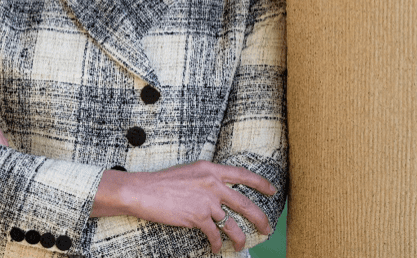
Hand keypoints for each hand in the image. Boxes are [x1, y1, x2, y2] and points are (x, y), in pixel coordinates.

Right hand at [92, 160, 273, 252]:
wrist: (145, 191)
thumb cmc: (164, 182)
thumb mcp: (190, 173)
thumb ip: (207, 180)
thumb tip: (220, 193)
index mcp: (211, 169)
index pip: (242, 174)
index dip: (260, 183)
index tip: (272, 190)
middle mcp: (212, 183)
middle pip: (245, 203)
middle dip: (260, 218)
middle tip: (268, 228)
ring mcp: (206, 201)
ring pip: (232, 224)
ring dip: (239, 238)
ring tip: (241, 245)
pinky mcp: (198, 217)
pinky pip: (215, 235)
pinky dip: (216, 245)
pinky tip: (216, 248)